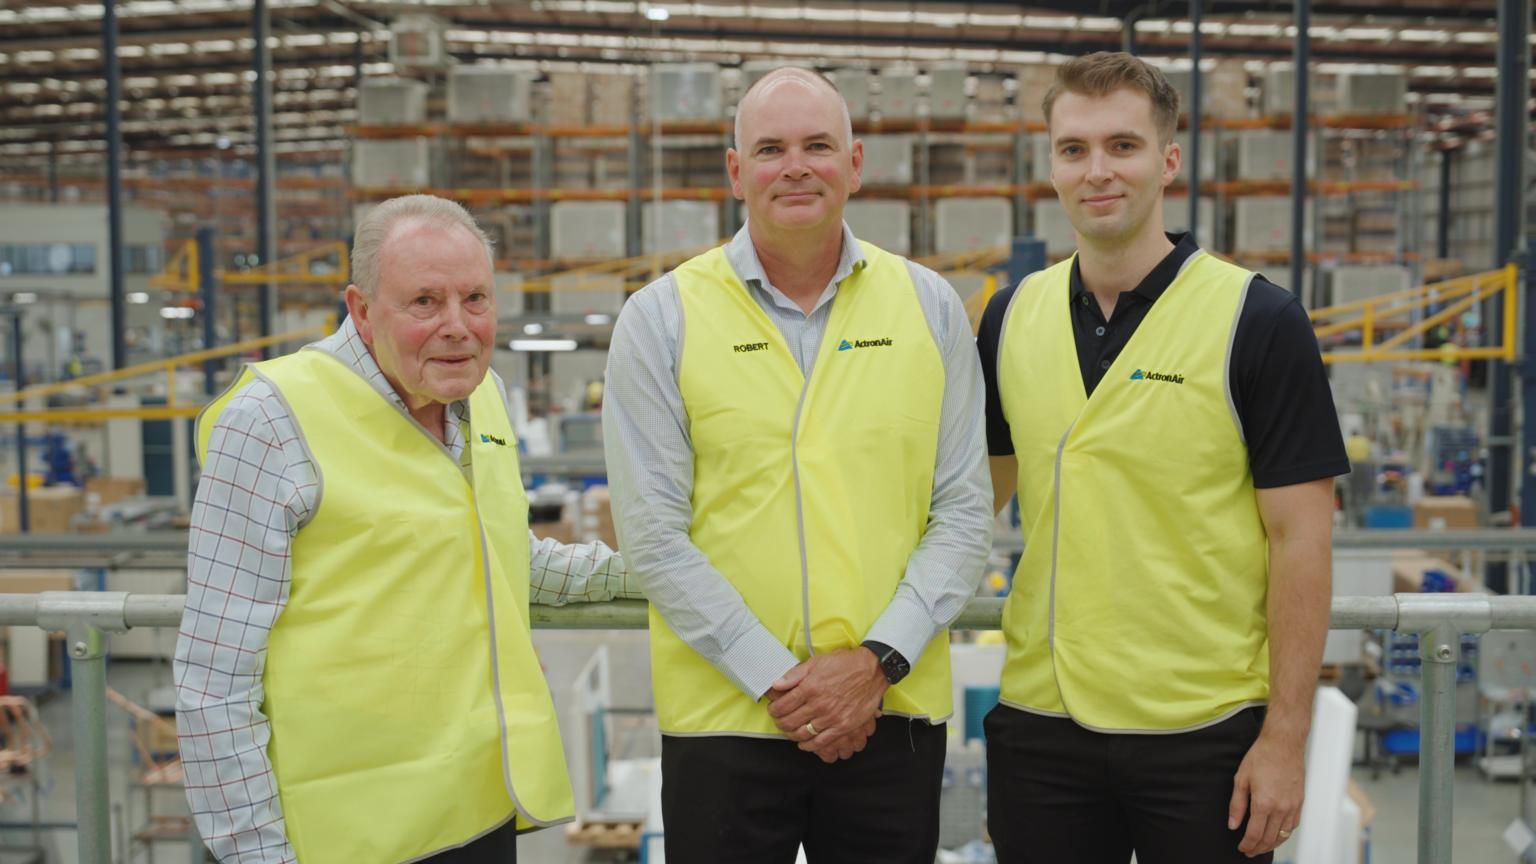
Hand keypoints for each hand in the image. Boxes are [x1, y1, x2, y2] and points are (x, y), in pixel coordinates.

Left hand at [766, 649, 886, 759]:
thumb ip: (794, 675)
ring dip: (792, 734)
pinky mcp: (843, 726)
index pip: (782, 706)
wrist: (872, 670)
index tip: (774, 710)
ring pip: (802, 733)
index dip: (774, 710)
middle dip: (780, 723)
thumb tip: (777, 684)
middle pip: (789, 722)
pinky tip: (805, 743)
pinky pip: (821, 742)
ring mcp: (831, 717)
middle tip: (779, 721)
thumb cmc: (846, 664)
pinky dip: (809, 745)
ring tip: (790, 730)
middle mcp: (819, 704)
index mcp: (810, 687)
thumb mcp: (816, 662)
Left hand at [1228, 731, 1305, 856]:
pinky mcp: (1300, 802)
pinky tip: (1277, 835)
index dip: (1247, 844)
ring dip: (1271, 844)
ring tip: (1261, 847)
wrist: (1283, 744)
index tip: (1241, 848)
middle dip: (1258, 848)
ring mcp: (1292, 806)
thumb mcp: (1241, 779)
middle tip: (1249, 851)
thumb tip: (1233, 825)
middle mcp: (1281, 808)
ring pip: (1283, 835)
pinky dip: (1284, 834)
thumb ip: (1236, 805)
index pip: (1255, 834)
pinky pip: (1293, 825)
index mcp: (1264, 803)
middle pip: (1270, 838)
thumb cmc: (1261, 756)